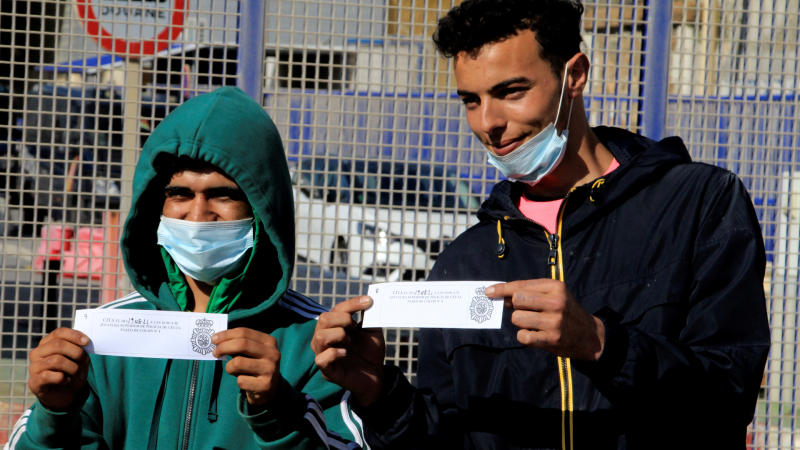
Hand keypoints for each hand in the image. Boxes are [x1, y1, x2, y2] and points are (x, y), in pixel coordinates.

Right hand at [28, 328, 90, 410]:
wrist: (68, 395)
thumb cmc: (73, 372)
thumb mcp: (79, 358)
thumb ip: (79, 347)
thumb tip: (84, 341)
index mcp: (48, 343)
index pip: (59, 333)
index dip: (74, 335)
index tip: (87, 342)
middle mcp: (38, 353)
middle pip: (58, 345)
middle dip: (76, 352)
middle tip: (86, 361)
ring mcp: (34, 367)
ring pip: (56, 360)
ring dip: (73, 368)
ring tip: (78, 374)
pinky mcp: (33, 381)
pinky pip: (47, 375)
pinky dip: (62, 378)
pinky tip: (67, 381)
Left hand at [212, 328, 280, 407]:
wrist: (270, 388)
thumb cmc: (255, 365)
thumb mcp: (251, 352)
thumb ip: (239, 345)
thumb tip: (218, 340)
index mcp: (269, 341)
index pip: (244, 332)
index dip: (227, 334)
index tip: (214, 339)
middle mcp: (272, 353)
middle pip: (242, 344)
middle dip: (223, 347)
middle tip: (215, 352)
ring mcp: (270, 369)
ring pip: (238, 363)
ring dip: (229, 367)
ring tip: (233, 370)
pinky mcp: (265, 385)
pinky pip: (241, 380)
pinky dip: (238, 381)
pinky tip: (245, 381)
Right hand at [311, 296, 385, 406]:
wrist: (376, 375)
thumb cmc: (370, 352)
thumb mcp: (372, 330)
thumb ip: (369, 316)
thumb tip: (369, 299)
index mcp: (335, 326)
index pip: (337, 309)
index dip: (352, 303)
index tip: (369, 301)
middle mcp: (325, 337)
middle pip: (323, 318)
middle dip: (342, 319)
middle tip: (355, 328)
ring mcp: (324, 353)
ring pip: (319, 336)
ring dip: (338, 335)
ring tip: (350, 342)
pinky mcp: (327, 370)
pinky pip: (321, 358)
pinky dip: (335, 353)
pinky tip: (346, 353)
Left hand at [485, 279, 604, 360]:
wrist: (590, 335)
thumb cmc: (567, 312)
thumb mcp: (554, 295)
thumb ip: (530, 293)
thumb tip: (502, 297)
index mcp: (555, 287)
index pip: (520, 285)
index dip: (501, 289)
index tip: (488, 292)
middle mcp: (555, 302)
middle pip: (517, 300)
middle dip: (516, 306)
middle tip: (527, 311)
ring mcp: (554, 321)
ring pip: (517, 318)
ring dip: (520, 322)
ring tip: (534, 324)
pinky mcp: (551, 339)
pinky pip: (523, 336)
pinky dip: (525, 336)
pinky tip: (535, 335)